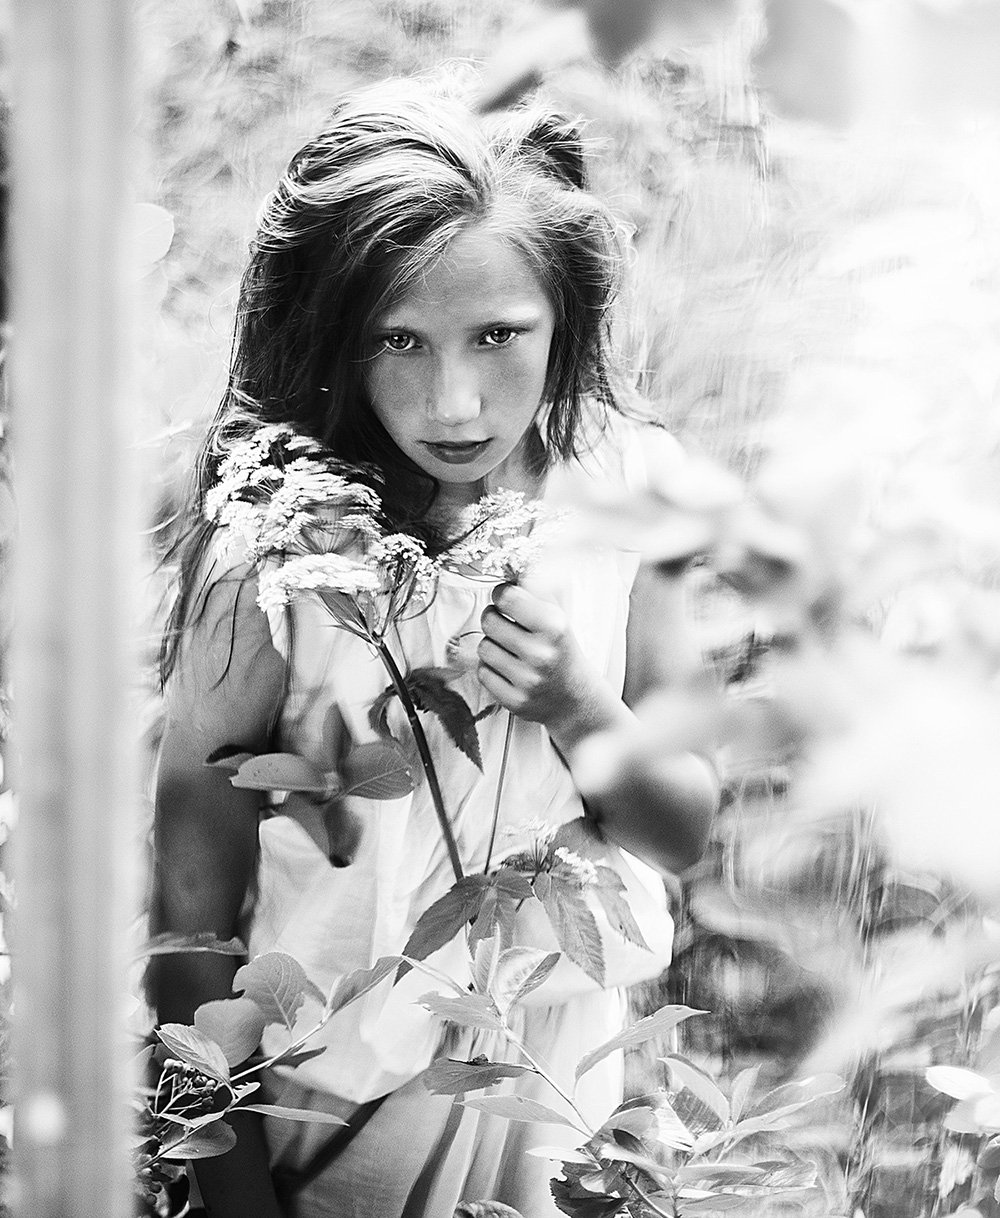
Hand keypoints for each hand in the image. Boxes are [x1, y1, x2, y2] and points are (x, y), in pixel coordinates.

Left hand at [478, 582, 619, 747]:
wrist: (575, 698)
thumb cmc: (562, 651)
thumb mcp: (558, 616)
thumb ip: (536, 591)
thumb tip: (514, 567)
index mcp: (554, 627)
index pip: (507, 597)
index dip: (503, 594)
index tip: (507, 599)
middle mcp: (540, 654)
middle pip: (489, 621)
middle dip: (495, 618)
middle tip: (507, 624)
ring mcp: (526, 680)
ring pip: (483, 647)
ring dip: (493, 645)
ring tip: (511, 649)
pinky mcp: (514, 700)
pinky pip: (483, 672)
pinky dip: (492, 669)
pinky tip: (510, 669)